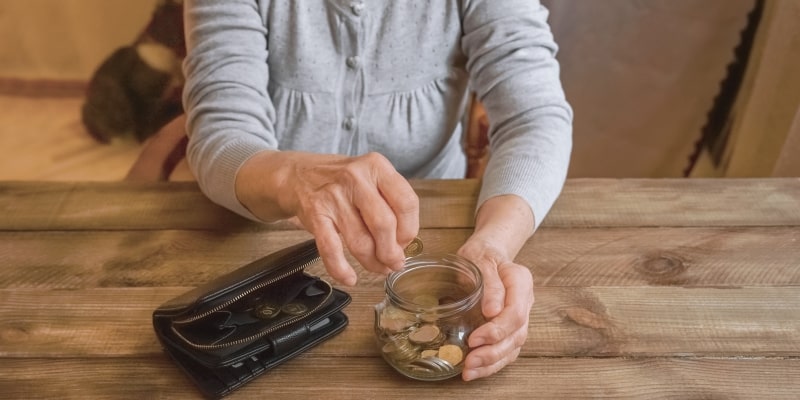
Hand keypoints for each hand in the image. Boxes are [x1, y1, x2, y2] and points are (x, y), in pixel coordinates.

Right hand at [235, 150, 418, 284]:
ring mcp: (334, 196)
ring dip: (371, 262)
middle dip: (392, 252)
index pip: (406, 202)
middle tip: (393, 263)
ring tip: (377, 268)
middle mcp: (356, 178)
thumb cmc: (343, 183)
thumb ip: (391, 205)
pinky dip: (341, 269)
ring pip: (360, 241)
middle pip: (384, 225)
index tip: (405, 243)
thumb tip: (404, 246)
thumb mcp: (371, 179)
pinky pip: (331, 248)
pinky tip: (349, 277)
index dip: (410, 230)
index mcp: (377, 167)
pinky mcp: (315, 214)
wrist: (298, 176)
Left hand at [458, 238, 533, 380]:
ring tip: (469, 372)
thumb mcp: (480, 260)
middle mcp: (525, 301)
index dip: (497, 330)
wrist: (486, 253)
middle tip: (469, 361)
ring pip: (513, 346)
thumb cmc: (480, 255)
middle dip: (493, 352)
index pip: (516, 313)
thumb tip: (492, 311)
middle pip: (517, 333)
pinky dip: (491, 363)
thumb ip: (489, 284)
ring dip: (491, 362)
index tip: (474, 338)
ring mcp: (520, 316)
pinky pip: (506, 350)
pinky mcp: (511, 328)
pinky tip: (475, 370)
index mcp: (521, 281)